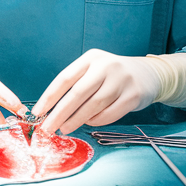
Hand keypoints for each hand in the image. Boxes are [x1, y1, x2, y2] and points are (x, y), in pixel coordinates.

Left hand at [33, 49, 160, 133]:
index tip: (38, 113)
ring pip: (93, 105)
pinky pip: (109, 113)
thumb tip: (51, 110)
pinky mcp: (133, 95)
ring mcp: (121, 80)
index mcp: (91, 58)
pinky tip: (88, 122)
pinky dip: (96, 121)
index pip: (65, 78)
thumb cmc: (111, 75)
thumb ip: (75, 85)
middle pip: (78, 93)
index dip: (49, 97)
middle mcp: (106, 66)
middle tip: (48, 128)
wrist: (147, 74)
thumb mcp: (94, 70)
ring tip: (65, 128)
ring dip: (76, 119)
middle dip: (60, 113)